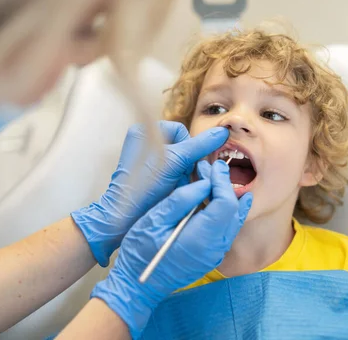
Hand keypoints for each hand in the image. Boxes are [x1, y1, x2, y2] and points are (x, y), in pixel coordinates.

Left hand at [71, 121, 228, 266]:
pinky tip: (172, 192)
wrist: (125, 216)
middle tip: (182, 179)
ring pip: (181, 161)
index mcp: (144, 130)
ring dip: (184, 175)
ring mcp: (147, 158)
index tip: (184, 166)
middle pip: (183, 147)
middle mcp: (144, 141)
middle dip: (187, 165)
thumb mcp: (175, 163)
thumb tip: (222, 132)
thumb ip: (200, 146)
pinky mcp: (150, 174)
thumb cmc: (144, 188)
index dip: (188, 149)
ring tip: (176, 187)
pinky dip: (177, 182)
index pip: (181, 131)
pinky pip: (174, 172)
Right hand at [91, 160, 252, 338]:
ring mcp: (214, 255)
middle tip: (211, 168)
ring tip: (216, 179)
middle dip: (224, 186)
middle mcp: (214, 248)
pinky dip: (226, 212)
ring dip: (227, 198)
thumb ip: (181, 200)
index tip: (213, 166)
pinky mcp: (210, 257)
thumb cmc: (140, 253)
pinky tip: (220, 200)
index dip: (221, 182)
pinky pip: (226, 231)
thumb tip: (204, 184)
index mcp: (201, 238)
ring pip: (233, 221)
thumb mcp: (155, 220)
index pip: (225, 204)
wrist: (137, 287)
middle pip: (233, 211)